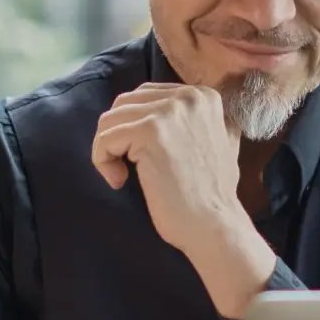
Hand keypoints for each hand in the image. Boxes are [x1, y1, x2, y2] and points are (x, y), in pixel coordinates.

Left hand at [92, 83, 241, 254]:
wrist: (214, 223)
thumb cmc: (212, 193)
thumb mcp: (217, 142)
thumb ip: (195, 121)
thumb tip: (160, 112)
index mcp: (203, 95)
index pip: (146, 96)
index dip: (134, 127)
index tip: (142, 156)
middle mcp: (188, 97)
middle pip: (125, 103)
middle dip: (118, 135)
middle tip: (127, 166)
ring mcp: (168, 112)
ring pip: (111, 119)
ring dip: (108, 150)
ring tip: (122, 175)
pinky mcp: (149, 132)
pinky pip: (105, 139)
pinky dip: (102, 161)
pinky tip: (119, 181)